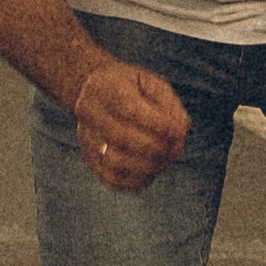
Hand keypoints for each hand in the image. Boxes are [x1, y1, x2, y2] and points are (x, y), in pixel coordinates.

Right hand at [71, 59, 190, 194]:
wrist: (96, 92)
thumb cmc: (134, 88)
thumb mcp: (154, 84)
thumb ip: (169, 105)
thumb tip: (180, 132)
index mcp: (105, 85)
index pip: (127, 108)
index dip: (157, 124)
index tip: (179, 131)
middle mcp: (89, 110)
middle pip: (120, 137)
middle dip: (155, 148)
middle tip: (177, 149)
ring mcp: (86, 136)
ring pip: (113, 162)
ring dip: (147, 167)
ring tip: (166, 160)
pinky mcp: (89, 157)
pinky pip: (111, 179)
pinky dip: (135, 181)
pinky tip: (152, 172)